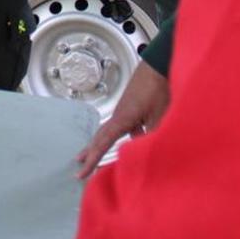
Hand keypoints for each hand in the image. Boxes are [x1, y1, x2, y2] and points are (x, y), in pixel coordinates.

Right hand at [76, 61, 168, 177]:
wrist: (159, 65)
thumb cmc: (157, 88)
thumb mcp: (158, 117)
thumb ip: (152, 137)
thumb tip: (147, 153)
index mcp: (122, 119)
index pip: (103, 144)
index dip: (92, 160)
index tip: (82, 173)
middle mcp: (120, 116)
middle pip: (100, 137)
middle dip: (91, 152)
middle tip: (80, 165)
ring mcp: (126, 111)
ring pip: (113, 132)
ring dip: (106, 145)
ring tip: (99, 157)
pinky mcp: (134, 108)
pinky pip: (126, 127)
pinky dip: (127, 137)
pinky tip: (137, 141)